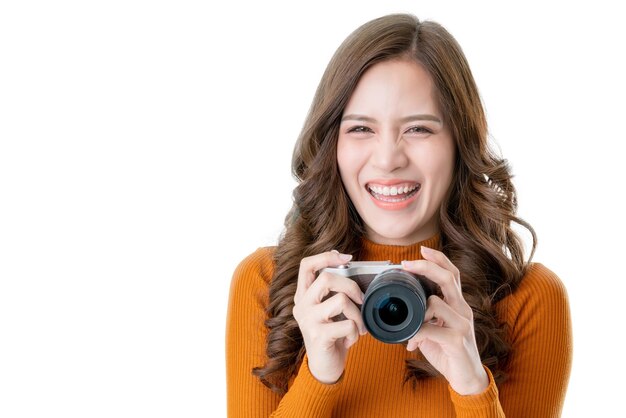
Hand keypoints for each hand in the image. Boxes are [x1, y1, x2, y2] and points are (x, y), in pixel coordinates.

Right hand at [292, 251, 366, 383]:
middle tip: (361, 299)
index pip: (306, 265)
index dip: (326, 256)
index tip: (346, 258)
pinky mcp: (318, 335)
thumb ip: (334, 292)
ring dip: (357, 314)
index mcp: (303, 295)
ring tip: (358, 326)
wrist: (324, 367)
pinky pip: (348, 324)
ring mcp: (308, 320)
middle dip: (351, 286)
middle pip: (327, 278)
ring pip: (341, 300)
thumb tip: (352, 269)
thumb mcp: (329, 310)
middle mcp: (301, 305)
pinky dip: (356, 332)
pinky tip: (351, 339)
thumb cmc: (332, 334)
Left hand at [401, 246, 488, 394]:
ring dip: (417, 311)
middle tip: (406, 264)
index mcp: (457, 304)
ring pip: (436, 303)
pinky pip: (431, 330)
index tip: (422, 250)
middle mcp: (463, 310)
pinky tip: (412, 344)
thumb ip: (423, 316)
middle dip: (426, 267)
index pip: (452, 274)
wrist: (467, 379)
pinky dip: (416, 334)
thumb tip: (401, 308)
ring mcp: (462, 324)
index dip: (439, 260)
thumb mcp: (435, 329)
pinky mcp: (457, 341)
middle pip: (448, 279)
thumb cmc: (448, 351)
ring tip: (410, 325)